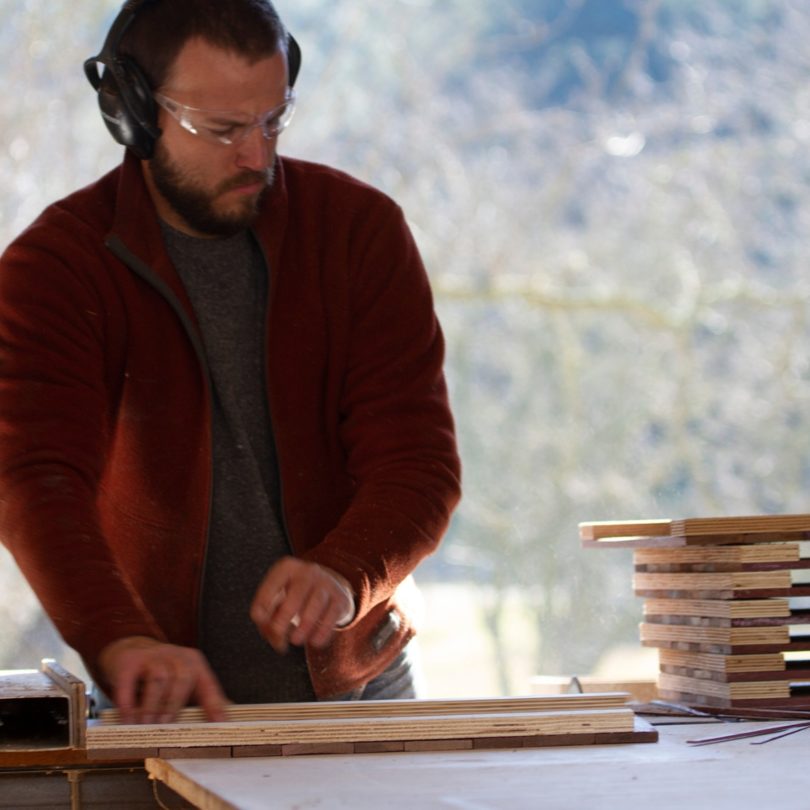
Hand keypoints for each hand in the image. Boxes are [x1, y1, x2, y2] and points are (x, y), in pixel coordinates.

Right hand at [98, 636, 228, 723]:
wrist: (131, 647)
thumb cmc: (162, 672)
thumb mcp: (183, 680)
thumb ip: (201, 697)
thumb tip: (222, 721)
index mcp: (193, 662)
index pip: (208, 683)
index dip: (214, 704)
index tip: (219, 723)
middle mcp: (175, 655)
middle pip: (183, 677)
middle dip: (174, 704)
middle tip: (165, 725)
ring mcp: (152, 656)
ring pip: (159, 678)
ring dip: (153, 705)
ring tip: (147, 724)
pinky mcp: (129, 661)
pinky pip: (129, 681)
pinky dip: (128, 703)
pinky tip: (127, 719)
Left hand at [250, 557, 354, 653]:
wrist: (328, 585)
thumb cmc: (293, 596)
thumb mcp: (276, 599)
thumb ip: (267, 619)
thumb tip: (276, 640)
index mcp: (287, 568)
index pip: (272, 584)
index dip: (263, 603)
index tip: (260, 620)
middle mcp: (308, 571)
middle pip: (297, 593)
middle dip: (285, 615)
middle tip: (278, 633)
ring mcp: (327, 582)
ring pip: (316, 603)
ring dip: (305, 625)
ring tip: (295, 640)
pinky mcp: (340, 597)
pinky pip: (332, 614)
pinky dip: (323, 630)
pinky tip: (315, 642)